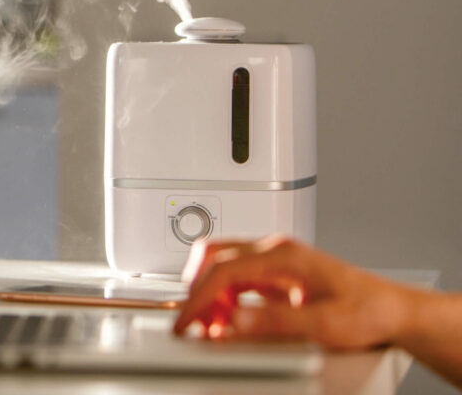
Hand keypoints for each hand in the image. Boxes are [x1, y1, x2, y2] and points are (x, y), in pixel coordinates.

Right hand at [172, 236, 412, 349]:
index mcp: (282, 256)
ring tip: (212, 325)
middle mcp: (274, 252)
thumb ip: (273, 322)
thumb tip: (233, 321)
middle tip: (193, 322)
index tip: (186, 321)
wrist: (392, 312)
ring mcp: (274, 260)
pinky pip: (236, 277)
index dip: (198, 297)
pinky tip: (228, 318)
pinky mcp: (275, 273)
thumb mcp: (322, 325)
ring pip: (221, 263)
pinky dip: (223, 296)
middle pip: (214, 257)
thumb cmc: (366, 312)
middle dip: (197, 290)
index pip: (223, 270)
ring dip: (209, 293)